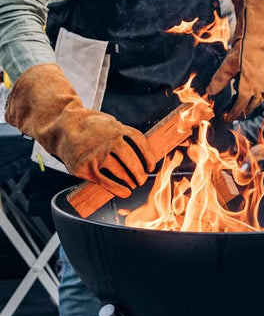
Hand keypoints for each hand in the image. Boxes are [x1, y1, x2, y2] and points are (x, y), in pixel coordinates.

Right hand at [6, 64, 154, 197]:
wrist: (60, 127)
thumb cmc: (89, 127)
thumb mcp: (108, 122)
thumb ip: (124, 133)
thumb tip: (143, 152)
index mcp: (117, 128)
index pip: (140, 144)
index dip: (148, 158)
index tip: (151, 167)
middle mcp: (109, 140)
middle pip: (133, 162)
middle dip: (140, 175)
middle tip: (141, 180)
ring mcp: (97, 154)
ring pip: (122, 174)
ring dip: (131, 182)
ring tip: (133, 185)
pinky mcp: (86, 168)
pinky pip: (107, 183)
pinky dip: (119, 190)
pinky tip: (125, 192)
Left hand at [207, 0, 263, 121]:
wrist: (261, 36)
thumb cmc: (243, 50)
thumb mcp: (228, 65)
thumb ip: (219, 81)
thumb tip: (208, 93)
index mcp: (248, 89)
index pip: (239, 108)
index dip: (231, 115)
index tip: (225, 118)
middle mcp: (260, 90)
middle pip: (250, 108)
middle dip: (240, 112)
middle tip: (231, 113)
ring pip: (258, 101)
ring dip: (249, 104)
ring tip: (240, 104)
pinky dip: (257, 96)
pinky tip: (250, 91)